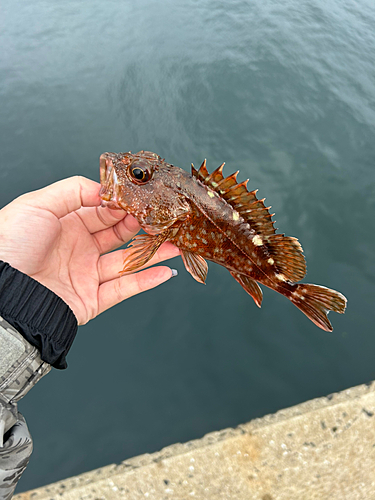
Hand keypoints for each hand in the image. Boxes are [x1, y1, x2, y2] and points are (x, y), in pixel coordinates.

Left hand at [0, 176, 179, 324]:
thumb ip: (73, 190)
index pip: (103, 212)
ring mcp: (87, 275)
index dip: (122, 207)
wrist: (4, 291)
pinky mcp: (92, 300)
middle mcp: (79, 248)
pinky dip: (147, 281)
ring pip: (128, 262)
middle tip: (162, 220)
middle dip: (142, 227)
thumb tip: (106, 190)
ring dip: (154, 253)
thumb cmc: (11, 245)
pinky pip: (125, 289)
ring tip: (176, 244)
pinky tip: (165, 271)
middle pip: (119, 235)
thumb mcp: (37, 204)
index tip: (141, 202)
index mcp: (66, 225)